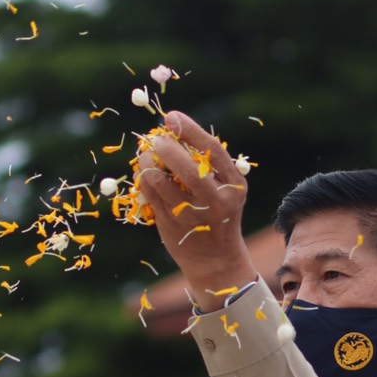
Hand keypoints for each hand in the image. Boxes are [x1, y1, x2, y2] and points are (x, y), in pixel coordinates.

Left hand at [136, 111, 256, 308]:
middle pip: (188, 169)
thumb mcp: (224, 189)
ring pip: (161, 181)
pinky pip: (150, 194)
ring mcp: (193, 215)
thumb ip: (207, 164)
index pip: (212, 151)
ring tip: (147, 156)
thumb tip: (172, 131)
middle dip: (167, 148)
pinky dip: (144, 179)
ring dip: (148, 163)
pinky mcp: (172, 224)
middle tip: (157, 139)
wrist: (216, 260)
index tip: (172, 117)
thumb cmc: (218, 215)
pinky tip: (146, 174)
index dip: (190, 130)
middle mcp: (216, 202)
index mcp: (233, 186)